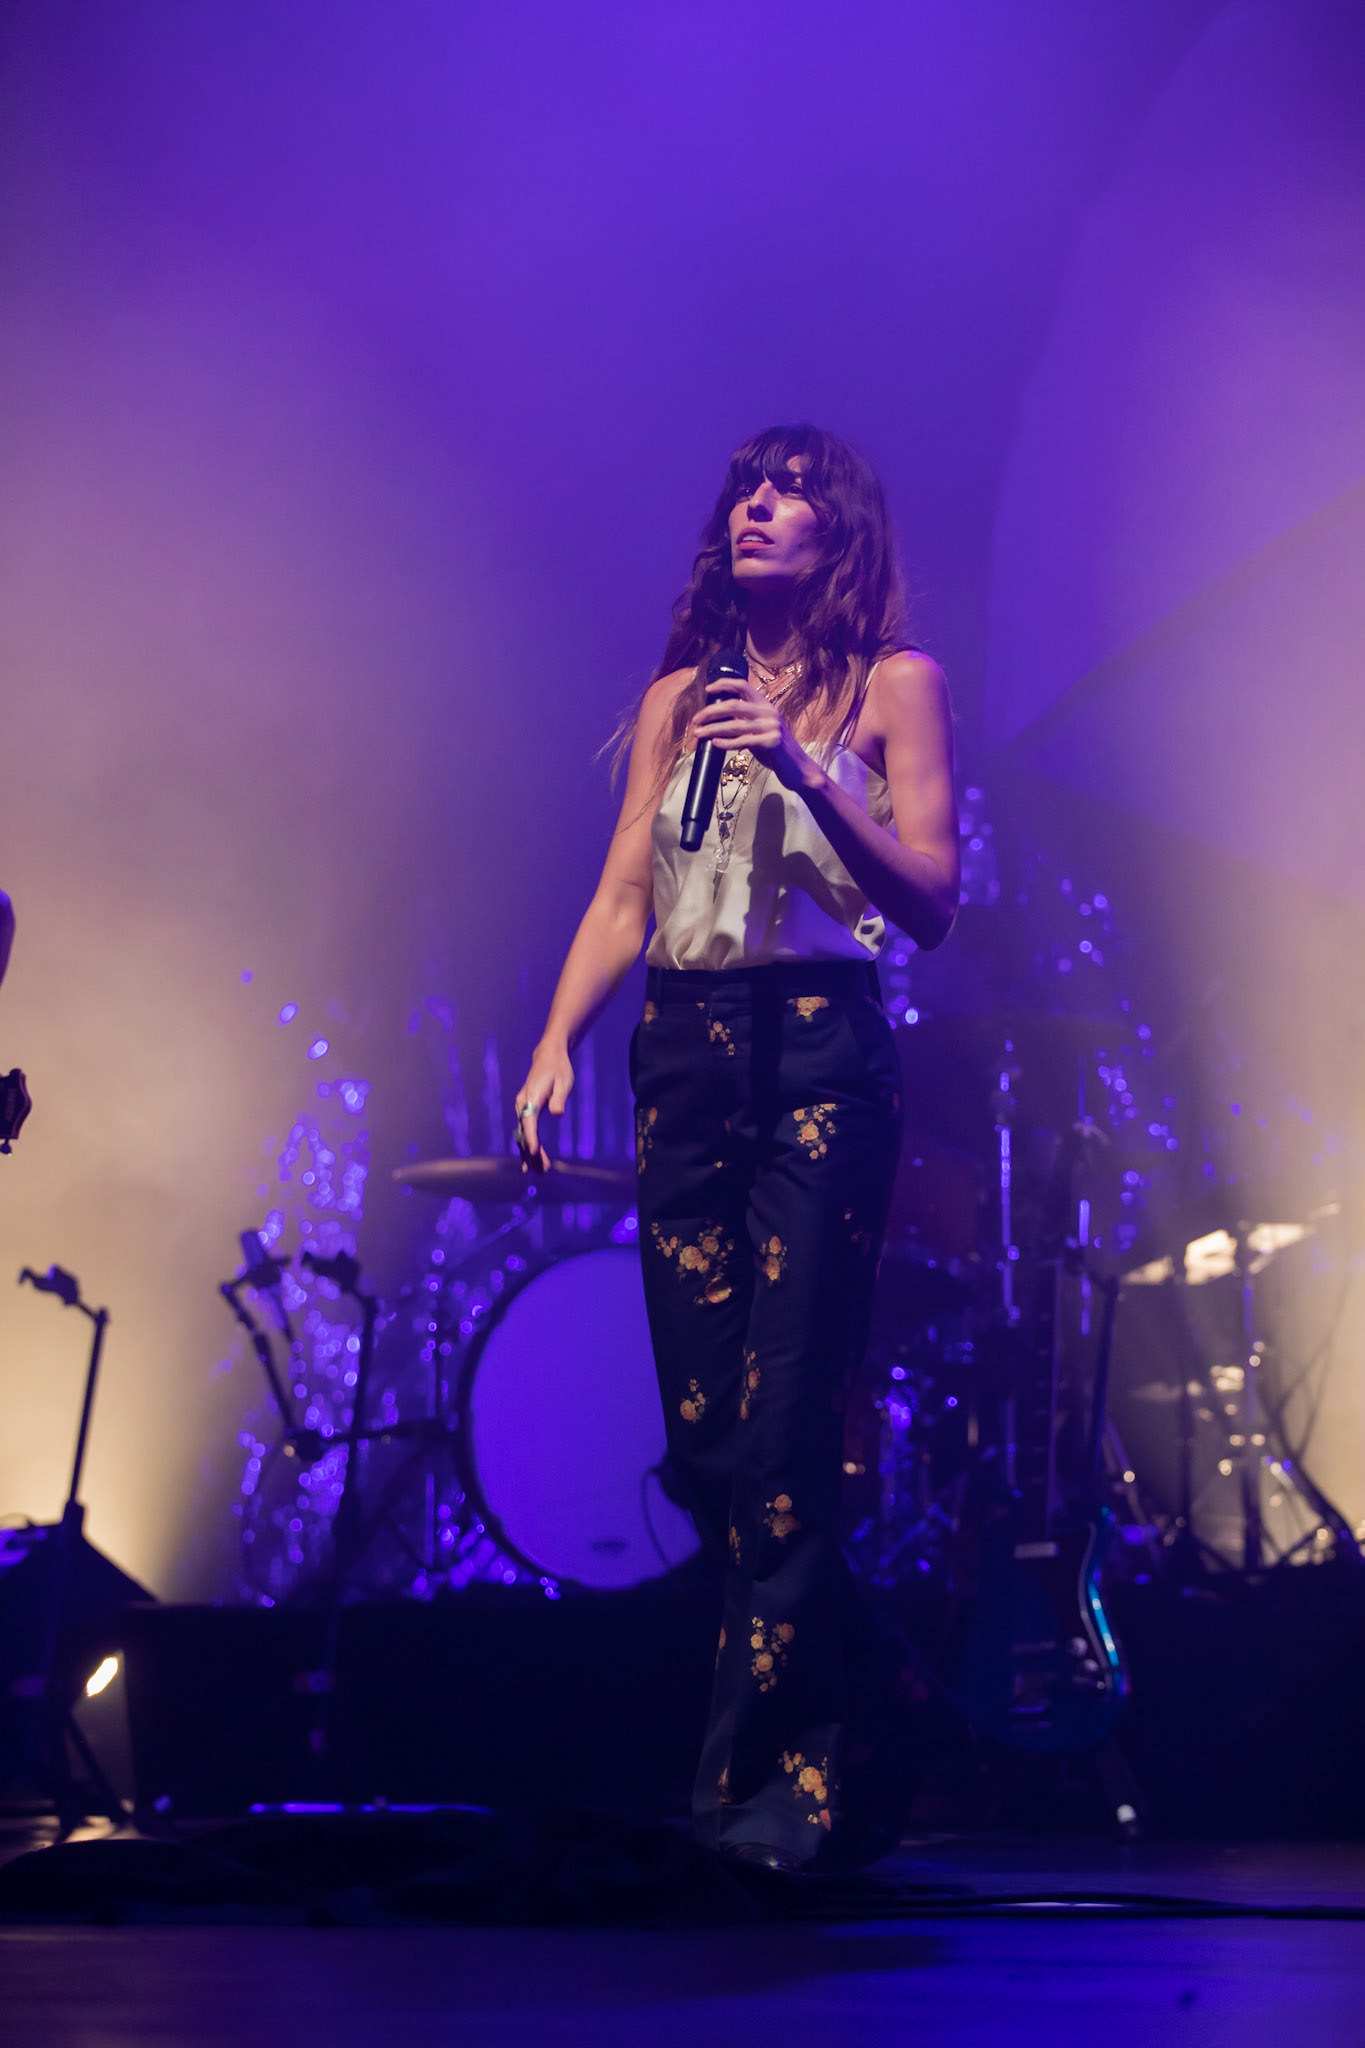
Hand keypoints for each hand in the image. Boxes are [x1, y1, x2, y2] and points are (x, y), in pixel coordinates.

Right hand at [514, 1046, 573, 1172]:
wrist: (548, 1058)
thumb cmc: (558, 1070)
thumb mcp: (564, 1081)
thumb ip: (559, 1098)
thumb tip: (557, 1113)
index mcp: (532, 1097)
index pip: (529, 1120)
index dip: (531, 1137)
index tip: (534, 1152)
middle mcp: (522, 1104)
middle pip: (524, 1132)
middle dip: (531, 1153)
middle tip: (542, 1171)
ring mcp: (522, 1108)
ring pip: (522, 1134)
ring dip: (529, 1153)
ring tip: (538, 1171)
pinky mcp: (525, 1111)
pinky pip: (525, 1131)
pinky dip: (528, 1145)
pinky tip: (532, 1159)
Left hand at [688, 676, 823, 794]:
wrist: (798, 769)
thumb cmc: (776, 751)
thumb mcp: (760, 731)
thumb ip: (745, 723)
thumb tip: (718, 722)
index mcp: (765, 705)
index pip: (743, 686)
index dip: (724, 684)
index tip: (707, 689)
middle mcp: (769, 712)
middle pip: (733, 704)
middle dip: (711, 711)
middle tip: (696, 719)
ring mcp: (771, 726)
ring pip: (734, 725)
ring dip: (712, 729)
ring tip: (698, 733)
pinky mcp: (771, 742)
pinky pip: (743, 741)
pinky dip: (726, 743)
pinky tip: (715, 744)